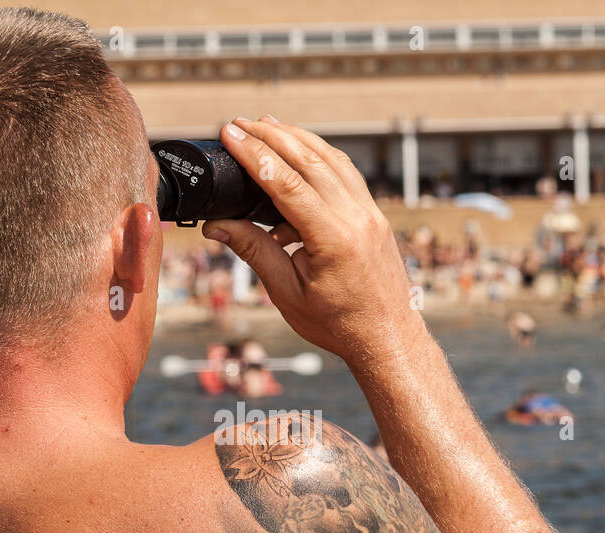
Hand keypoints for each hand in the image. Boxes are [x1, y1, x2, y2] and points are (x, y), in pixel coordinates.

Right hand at [202, 117, 424, 366]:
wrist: (387, 338)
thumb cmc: (338, 324)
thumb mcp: (287, 293)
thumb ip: (254, 251)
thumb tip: (217, 224)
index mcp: (334, 238)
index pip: (287, 182)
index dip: (254, 154)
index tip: (229, 133)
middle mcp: (357, 217)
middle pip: (309, 159)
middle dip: (271, 135)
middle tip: (240, 121)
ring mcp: (370, 212)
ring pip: (331, 158)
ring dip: (296, 137)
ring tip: (265, 124)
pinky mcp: (374, 214)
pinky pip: (346, 173)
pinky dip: (320, 155)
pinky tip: (300, 151)